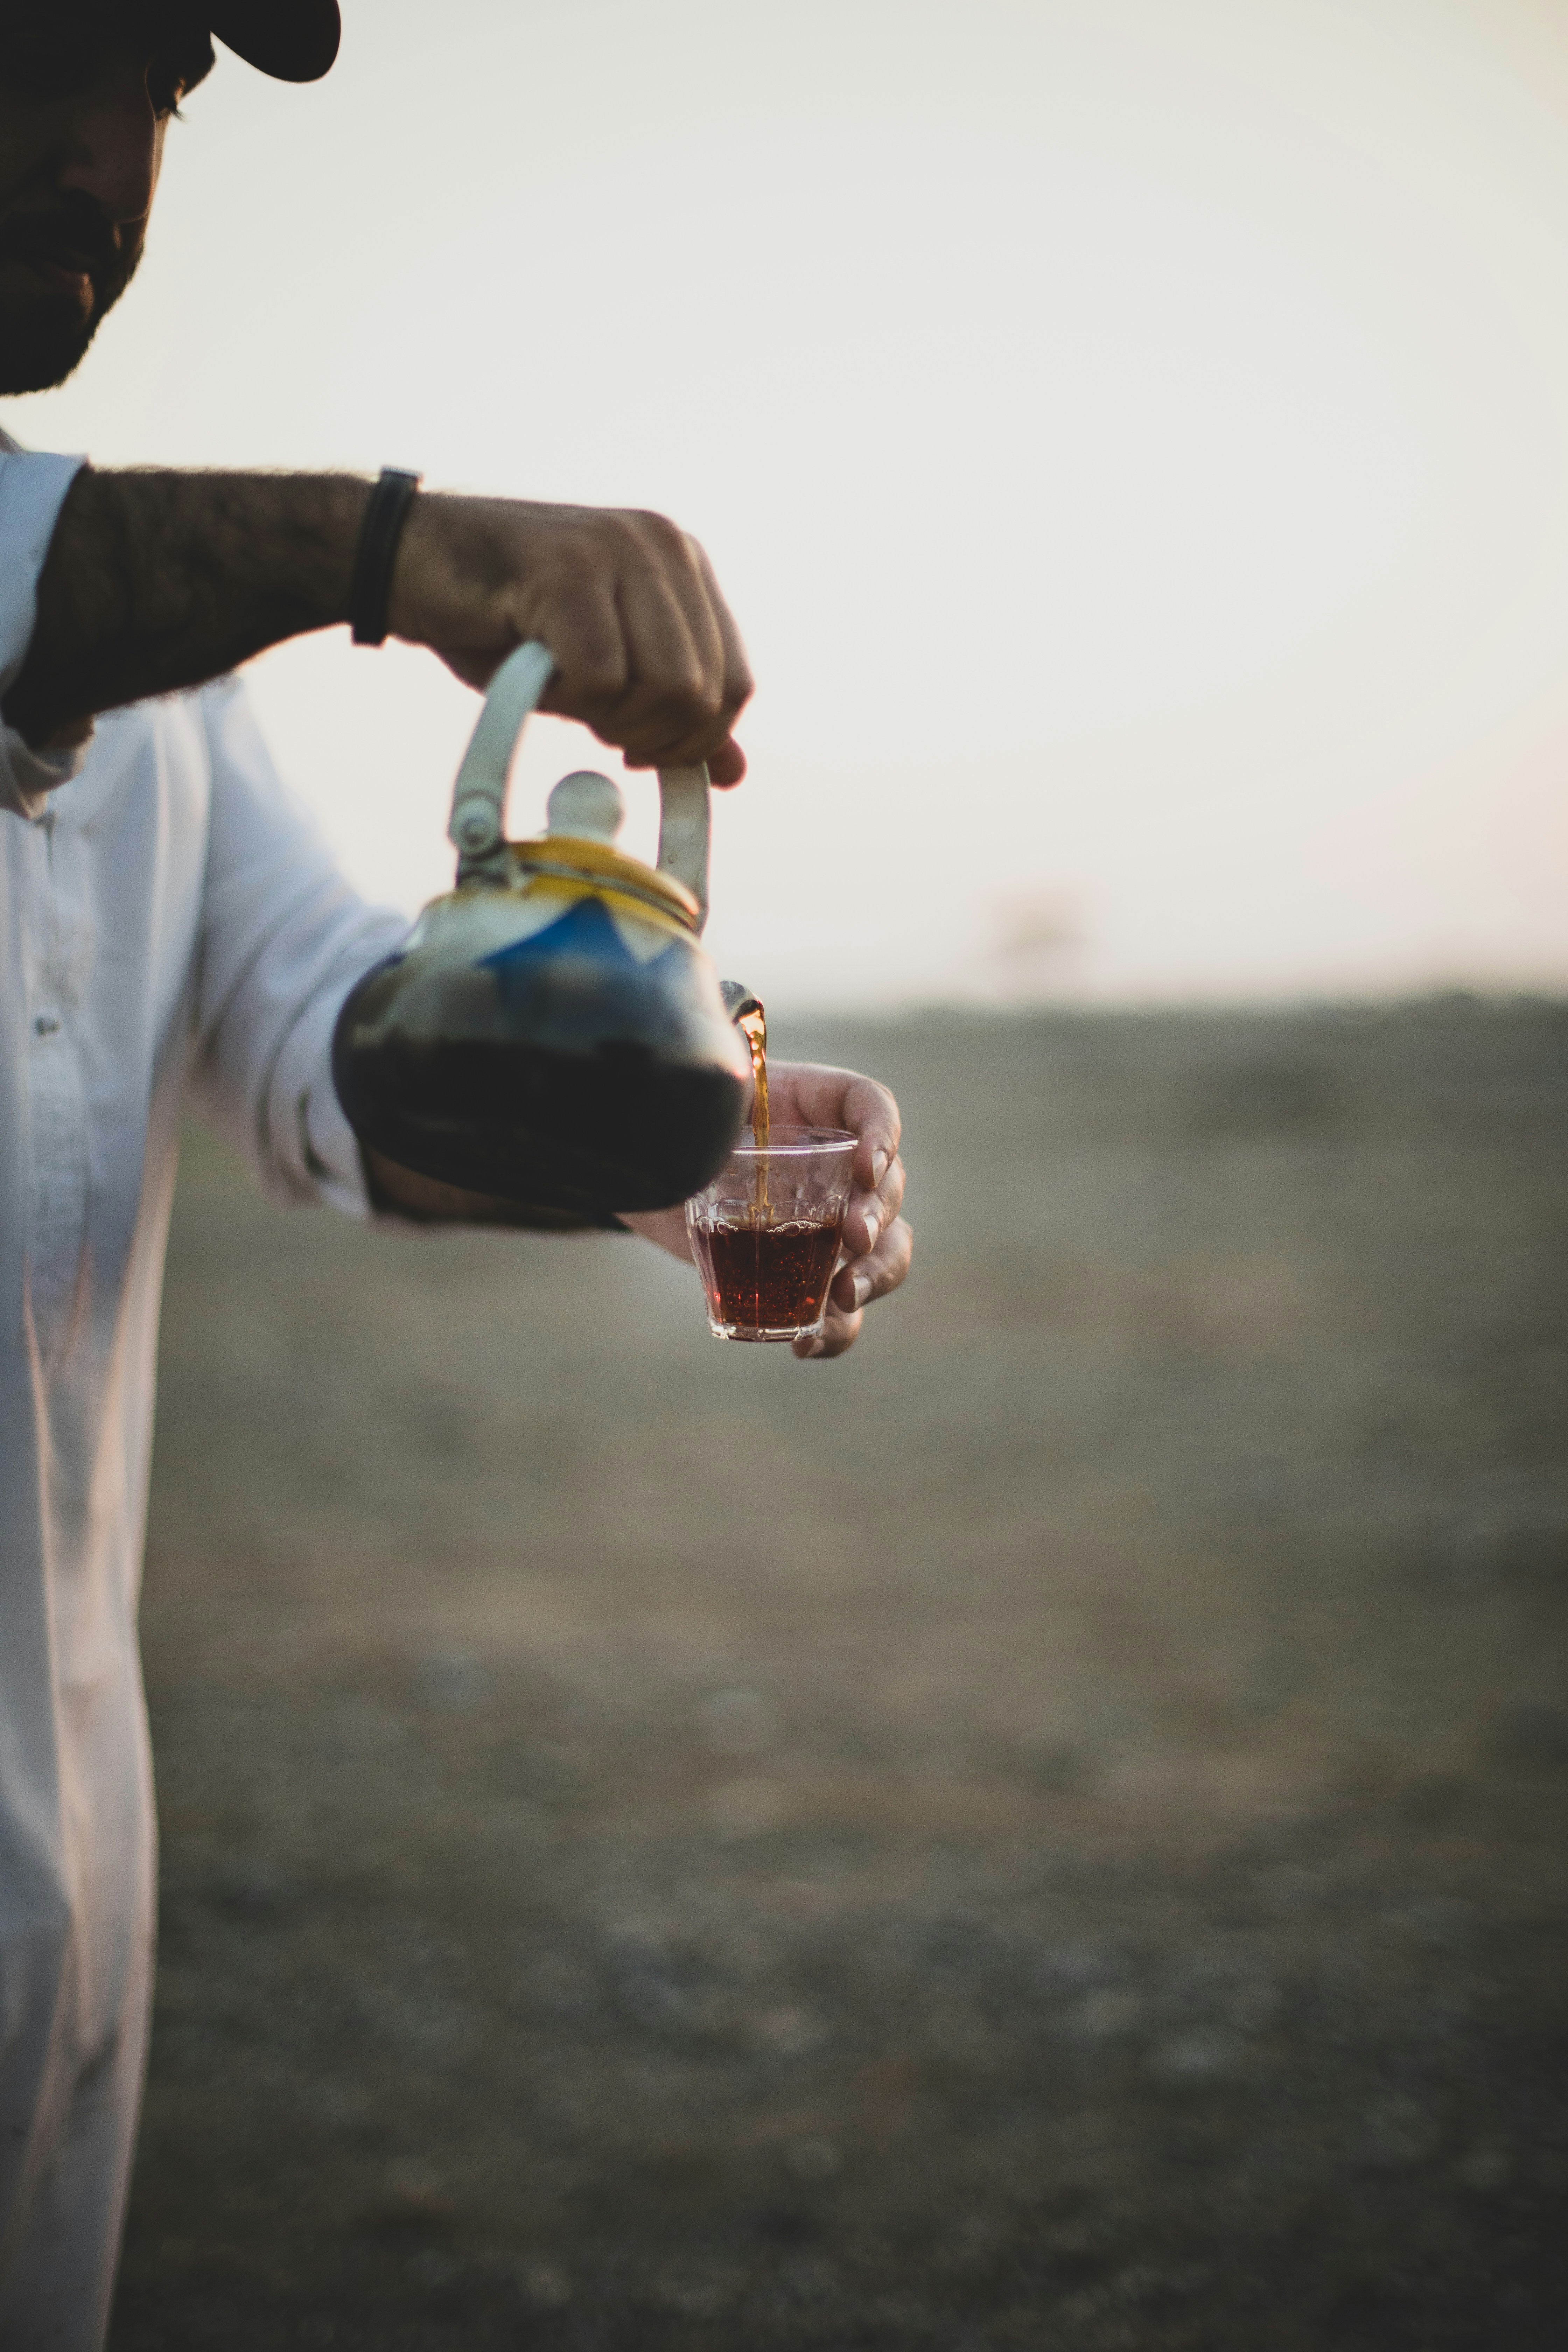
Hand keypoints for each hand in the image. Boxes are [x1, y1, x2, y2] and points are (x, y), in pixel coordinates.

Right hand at [387, 494, 753, 784]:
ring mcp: (619, 549)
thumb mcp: (603, 668)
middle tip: (598, 728)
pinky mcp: (570, 569)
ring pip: (667, 688)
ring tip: (565, 693)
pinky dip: (567, 700)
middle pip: (704, 694)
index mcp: (682, 564)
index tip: (638, 749)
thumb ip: (670, 711)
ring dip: (610, 718)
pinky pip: (602, 678)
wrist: (408, 560)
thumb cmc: (504, 620)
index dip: (693, 739)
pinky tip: (535, 676)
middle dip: (651, 738)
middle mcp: (663, 546)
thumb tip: (733, 773)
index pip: (735, 682)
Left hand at [622, 1061, 911, 1359]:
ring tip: (844, 1296)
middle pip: (888, 1187)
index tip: (865, 1167)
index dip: (883, 1135)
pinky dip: (834, 1331)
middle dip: (878, 1215)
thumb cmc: (680, 1123)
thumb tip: (697, 1123)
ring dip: (875, 1276)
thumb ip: (701, 1104)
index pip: (871, 1108)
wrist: (653, 1170)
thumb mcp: (690, 1104)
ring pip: (885, 1251)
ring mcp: (830, 1223)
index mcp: (816, 1106)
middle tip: (852, 1237)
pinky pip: (842, 1310)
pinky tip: (805, 1345)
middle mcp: (838, 1165)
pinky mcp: (808, 1273)